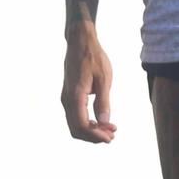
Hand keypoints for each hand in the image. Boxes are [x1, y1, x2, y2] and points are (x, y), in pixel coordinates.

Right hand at [61, 23, 117, 142]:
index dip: (96, 136)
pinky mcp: (69, 96)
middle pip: (76, 130)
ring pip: (74, 125)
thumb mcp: (103, 79)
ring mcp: (66, 98)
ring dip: (91, 131)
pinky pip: (75, 116)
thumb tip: (105, 122)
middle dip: (93, 137)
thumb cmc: (93, 57)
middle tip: (112, 135)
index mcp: (75, 96)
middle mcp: (67, 100)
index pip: (82, 126)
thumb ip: (103, 102)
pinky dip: (87, 123)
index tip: (111, 137)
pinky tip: (100, 121)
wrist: (80, 42)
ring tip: (109, 129)